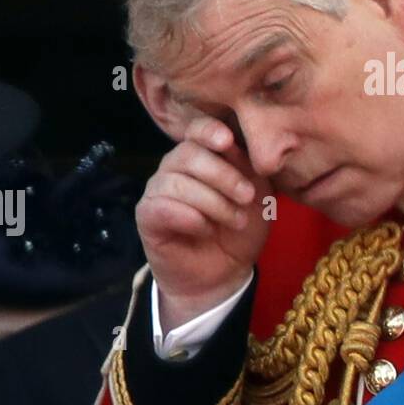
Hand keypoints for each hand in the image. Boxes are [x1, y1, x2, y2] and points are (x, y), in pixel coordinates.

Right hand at [135, 116, 271, 328]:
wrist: (223, 273)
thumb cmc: (239, 230)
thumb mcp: (256, 195)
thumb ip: (248, 167)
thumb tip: (238, 146)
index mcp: (201, 156)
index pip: (196, 131)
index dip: (209, 131)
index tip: (227, 142)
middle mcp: (174, 168)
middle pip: (188, 154)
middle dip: (223, 175)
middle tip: (247, 197)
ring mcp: (158, 191)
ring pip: (177, 182)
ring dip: (213, 202)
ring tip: (234, 221)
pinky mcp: (147, 216)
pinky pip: (162, 206)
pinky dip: (190, 217)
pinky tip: (205, 229)